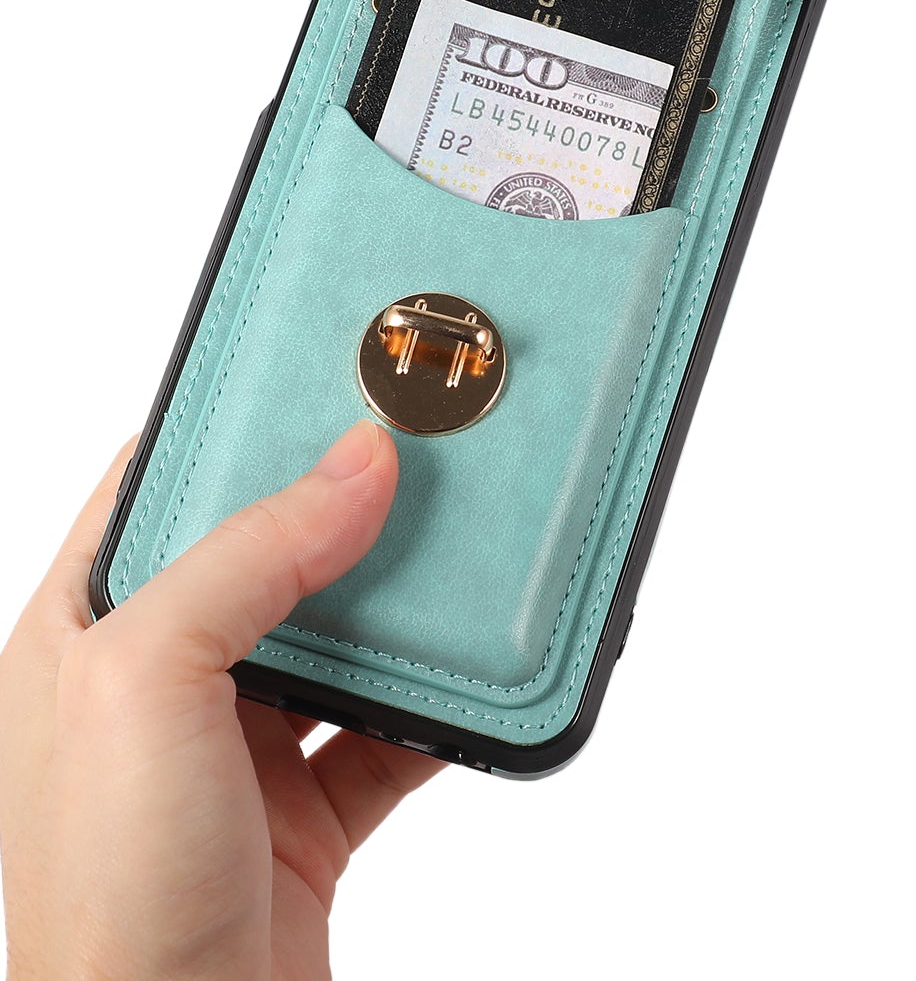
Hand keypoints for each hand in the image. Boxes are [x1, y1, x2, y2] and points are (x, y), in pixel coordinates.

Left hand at [0, 421, 443, 980]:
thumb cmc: (109, 892)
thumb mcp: (149, 681)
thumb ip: (255, 555)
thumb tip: (359, 459)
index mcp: (84, 635)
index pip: (157, 489)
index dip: (235, 428)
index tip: (322, 375)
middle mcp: (160, 685)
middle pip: (267, 554)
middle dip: (345, 504)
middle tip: (422, 444)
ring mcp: (236, 749)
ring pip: (339, 636)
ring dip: (403, 600)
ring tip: (465, 540)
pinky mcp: (307, 808)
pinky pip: (390, 729)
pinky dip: (440, 703)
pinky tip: (479, 670)